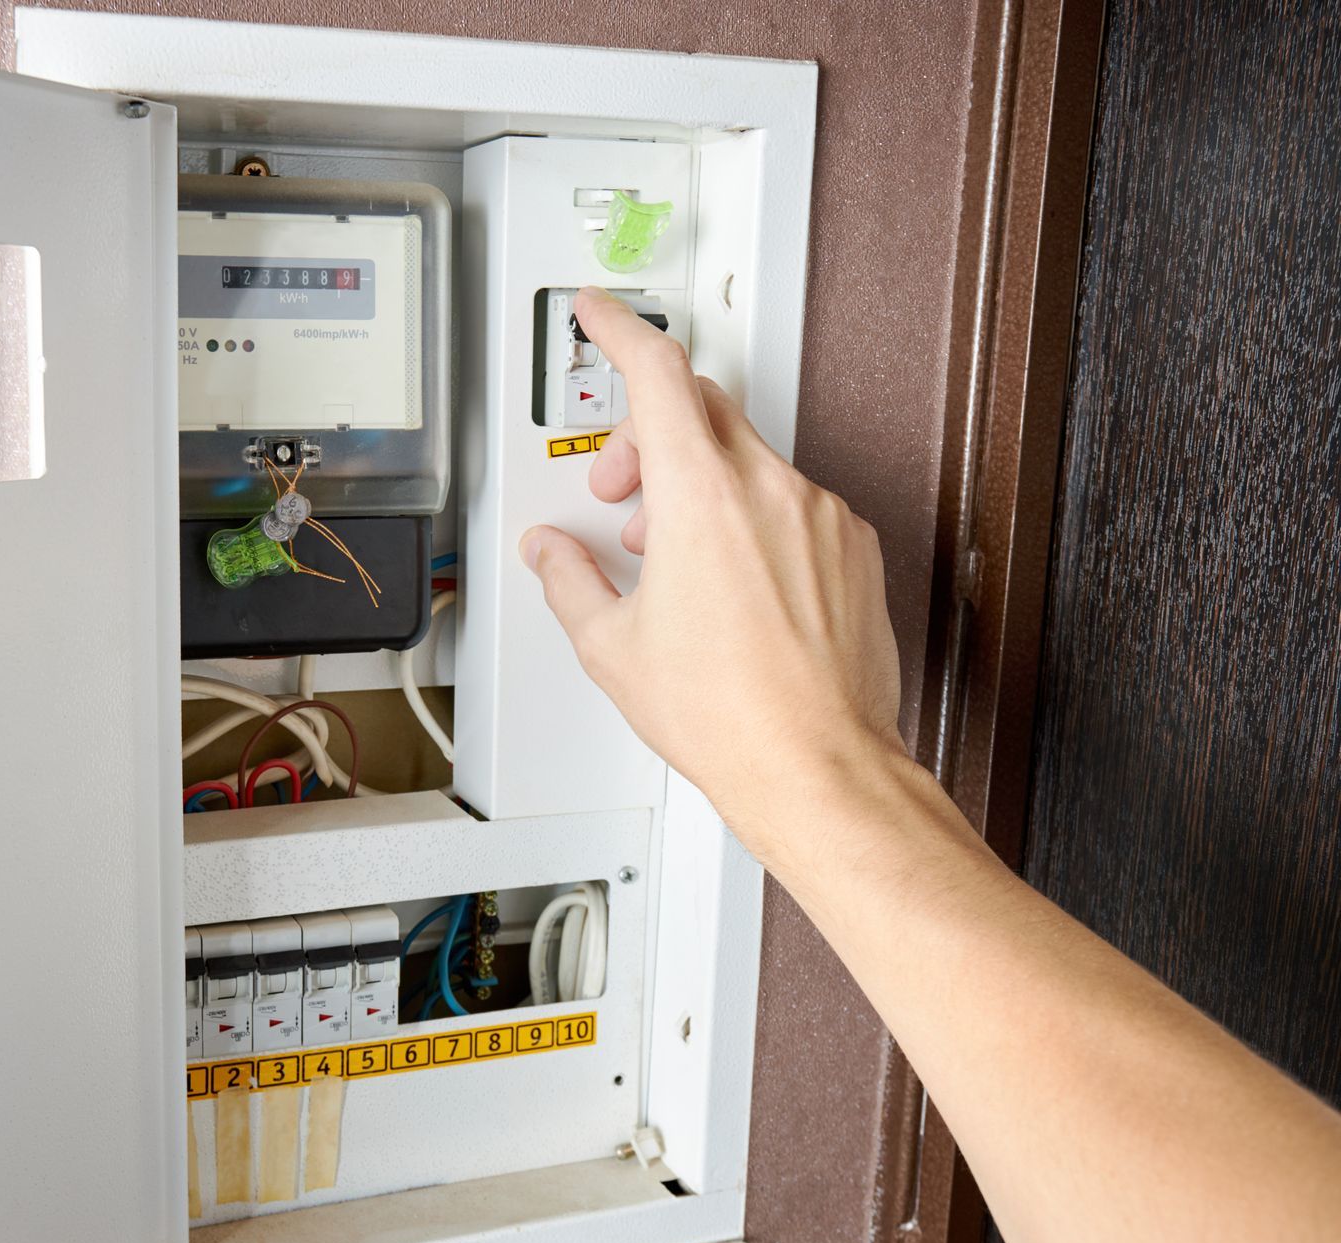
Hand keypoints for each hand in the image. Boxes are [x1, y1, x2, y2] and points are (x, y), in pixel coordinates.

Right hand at [520, 287, 904, 863]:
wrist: (817, 767)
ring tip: (675, 555)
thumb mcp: (612, 646)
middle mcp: (770, 490)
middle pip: (701, 408)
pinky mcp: (852, 548)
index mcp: (701, 497)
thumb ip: (571, 580)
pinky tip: (733, 581)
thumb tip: (552, 554)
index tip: (601, 314)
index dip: (619, 331)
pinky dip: (753, 518)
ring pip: (748, 458)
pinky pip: (792, 502)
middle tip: (621, 489)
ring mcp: (820, 516)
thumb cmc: (729, 715)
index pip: (657, 372)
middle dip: (649, 434)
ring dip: (701, 483)